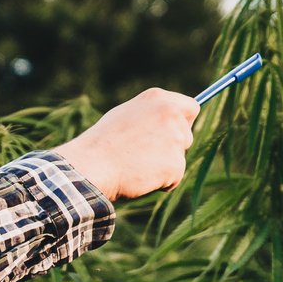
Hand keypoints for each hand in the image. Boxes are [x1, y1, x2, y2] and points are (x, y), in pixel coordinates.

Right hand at [51, 87, 202, 199]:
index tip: (178, 132)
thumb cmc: (102, 143)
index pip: (191, 107)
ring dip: (164, 166)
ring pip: (179, 158)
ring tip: (136, 165)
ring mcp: (175, 138)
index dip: (184, 122)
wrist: (91, 165)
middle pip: (187, 135)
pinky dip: (161, 183)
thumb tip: (166, 122)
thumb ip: (149, 116)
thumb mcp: (124, 117)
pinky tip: (139, 177)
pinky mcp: (176, 164)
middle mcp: (171, 114)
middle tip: (143, 155)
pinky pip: (174, 178)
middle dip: (172, 147)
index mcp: (157, 98)